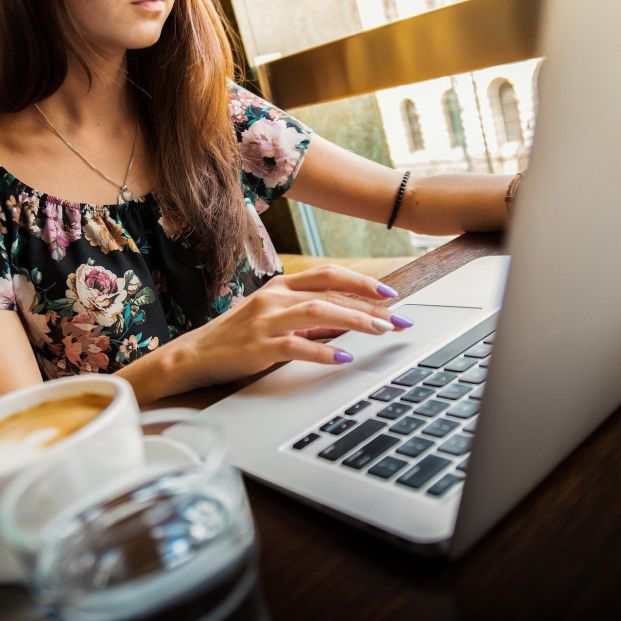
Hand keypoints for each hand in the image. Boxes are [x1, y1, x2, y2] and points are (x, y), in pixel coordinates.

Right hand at [168, 265, 412, 391]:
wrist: (195, 354)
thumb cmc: (238, 336)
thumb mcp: (273, 317)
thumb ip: (307, 315)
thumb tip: (348, 320)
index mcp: (280, 286)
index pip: (328, 275)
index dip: (361, 282)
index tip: (389, 294)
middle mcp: (275, 297)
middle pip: (330, 293)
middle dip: (369, 306)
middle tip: (398, 320)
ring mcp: (266, 320)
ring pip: (318, 312)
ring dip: (354, 321)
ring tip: (381, 332)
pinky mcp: (258, 346)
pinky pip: (297, 346)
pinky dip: (323, 350)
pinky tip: (343, 357)